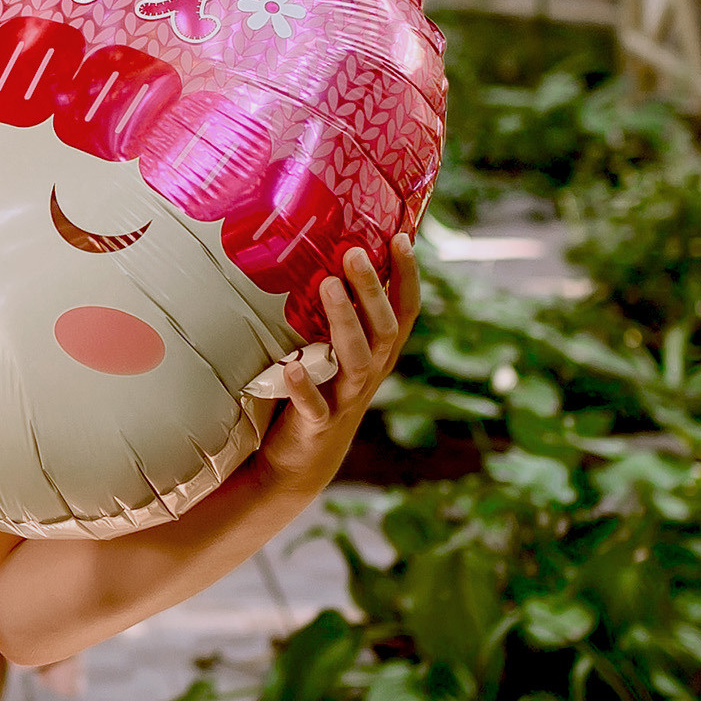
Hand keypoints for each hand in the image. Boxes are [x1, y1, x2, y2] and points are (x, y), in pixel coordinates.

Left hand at [262, 235, 419, 495]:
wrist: (300, 463)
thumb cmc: (318, 392)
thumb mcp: (335, 352)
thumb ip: (342, 314)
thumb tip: (333, 253)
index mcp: (377, 354)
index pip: (404, 311)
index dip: (407, 277)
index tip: (401, 238)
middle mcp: (369, 374)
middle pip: (382, 329)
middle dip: (371, 289)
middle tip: (353, 252)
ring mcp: (345, 399)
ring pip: (355, 360)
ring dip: (343, 321)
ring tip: (328, 285)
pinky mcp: (317, 424)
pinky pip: (315, 406)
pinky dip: (305, 387)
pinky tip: (293, 367)